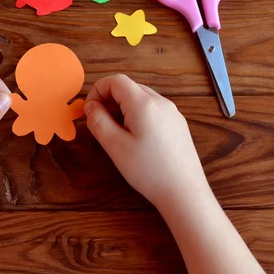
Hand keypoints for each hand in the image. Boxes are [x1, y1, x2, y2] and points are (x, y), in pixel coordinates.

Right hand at [83, 75, 208, 208]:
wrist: (184, 193)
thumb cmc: (148, 171)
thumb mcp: (115, 146)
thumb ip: (98, 122)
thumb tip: (90, 106)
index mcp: (144, 103)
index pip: (116, 80)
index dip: (97, 90)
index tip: (89, 110)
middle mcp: (161, 102)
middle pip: (129, 86)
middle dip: (109, 98)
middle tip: (98, 121)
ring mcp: (173, 113)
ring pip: (142, 98)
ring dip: (123, 106)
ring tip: (115, 131)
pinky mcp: (178, 125)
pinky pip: (153, 109)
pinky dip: (138, 114)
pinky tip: (135, 137)